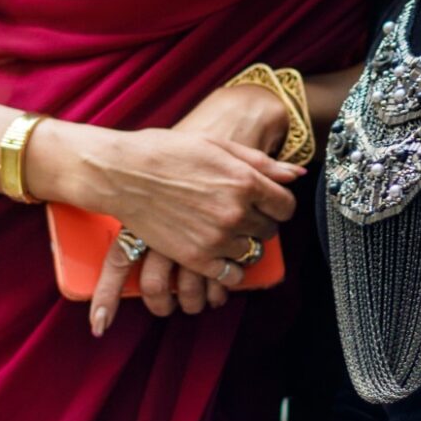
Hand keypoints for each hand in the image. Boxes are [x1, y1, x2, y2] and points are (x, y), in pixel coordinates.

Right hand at [113, 82, 295, 320]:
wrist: (124, 172)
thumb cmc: (168, 151)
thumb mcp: (218, 146)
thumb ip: (261, 162)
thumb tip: (297, 175)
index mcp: (245, 181)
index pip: (286, 205)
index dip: (279, 204)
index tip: (267, 203)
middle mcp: (235, 212)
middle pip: (269, 229)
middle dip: (260, 221)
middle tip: (241, 213)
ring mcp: (216, 238)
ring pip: (251, 251)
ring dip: (243, 243)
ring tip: (224, 230)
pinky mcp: (196, 258)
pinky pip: (230, 274)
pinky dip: (230, 268)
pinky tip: (220, 253)